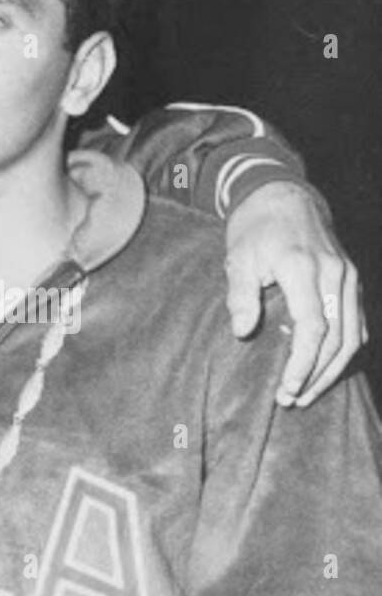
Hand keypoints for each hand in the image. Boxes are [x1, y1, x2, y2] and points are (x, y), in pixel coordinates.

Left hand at [224, 182, 364, 406]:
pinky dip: (345, 349)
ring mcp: (348, 276)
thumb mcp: (237, 256)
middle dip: (317, 375)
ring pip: (353, 335)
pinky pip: (357, 323)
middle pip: (339, 339)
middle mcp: (335, 274)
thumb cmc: (254, 228)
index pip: (314, 328)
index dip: (302, 364)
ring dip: (332, 368)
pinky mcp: (352, 279)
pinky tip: (324, 367)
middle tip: (291, 399)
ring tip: (306, 392)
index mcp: (304, 268)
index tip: (285, 388)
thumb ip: (241, 295)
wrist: (282, 196)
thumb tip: (243, 332)